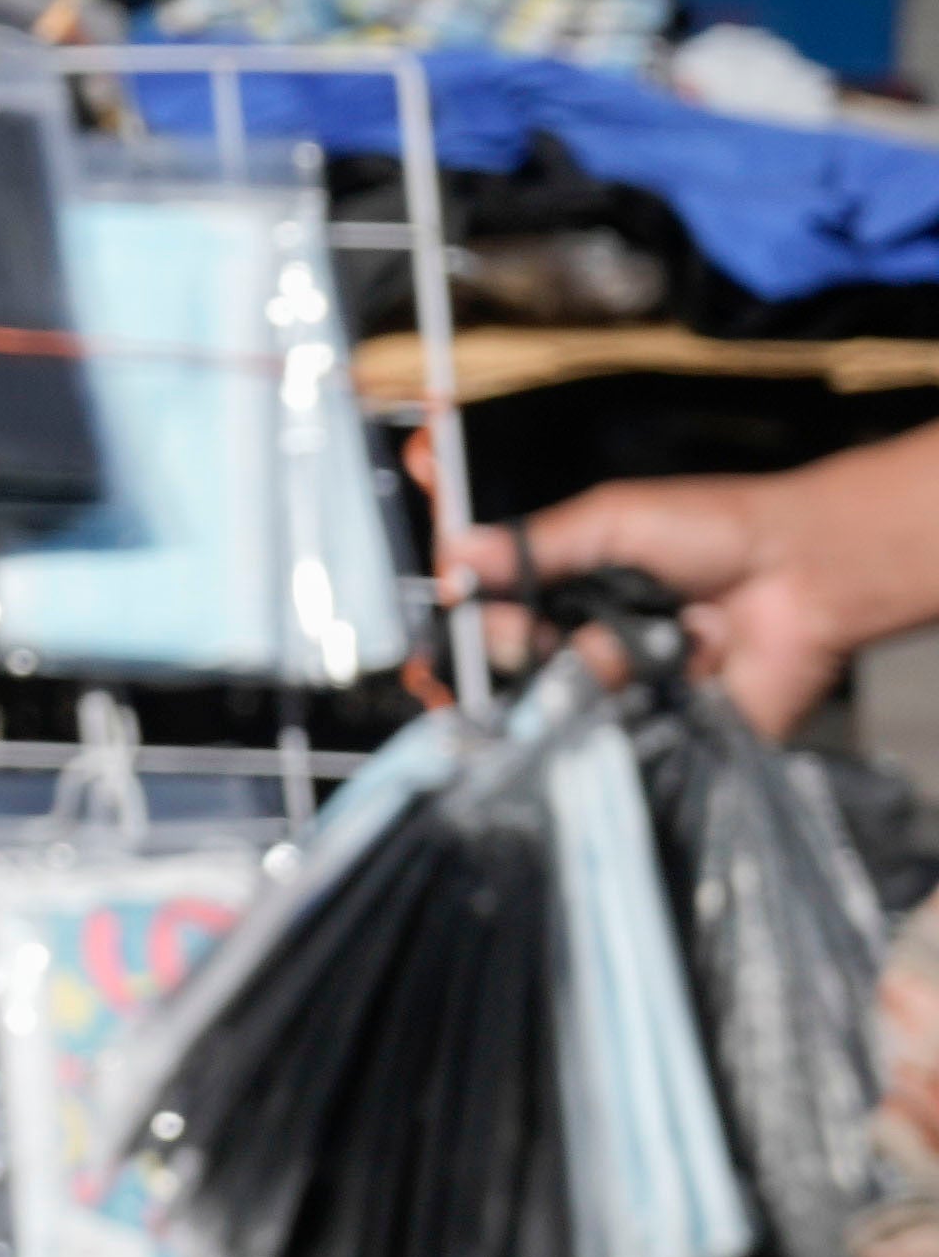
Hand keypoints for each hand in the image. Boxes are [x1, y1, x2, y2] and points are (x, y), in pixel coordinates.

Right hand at [495, 429, 938, 733]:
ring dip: (592, 673)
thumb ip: (534, 546)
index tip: (464, 608)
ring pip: (572, 699)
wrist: (805, 576)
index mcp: (577, 589)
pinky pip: (625, 736)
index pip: (504, 613)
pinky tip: (644, 688)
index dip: (482, 618)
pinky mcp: (670, 730)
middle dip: (526, 647)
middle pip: (527, 663)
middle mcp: (598, 643)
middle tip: (543, 633)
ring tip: (635, 649)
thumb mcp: (612, 520)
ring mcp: (633, 690)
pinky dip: (626, 716)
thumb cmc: (713, 531)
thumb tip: (450, 555)